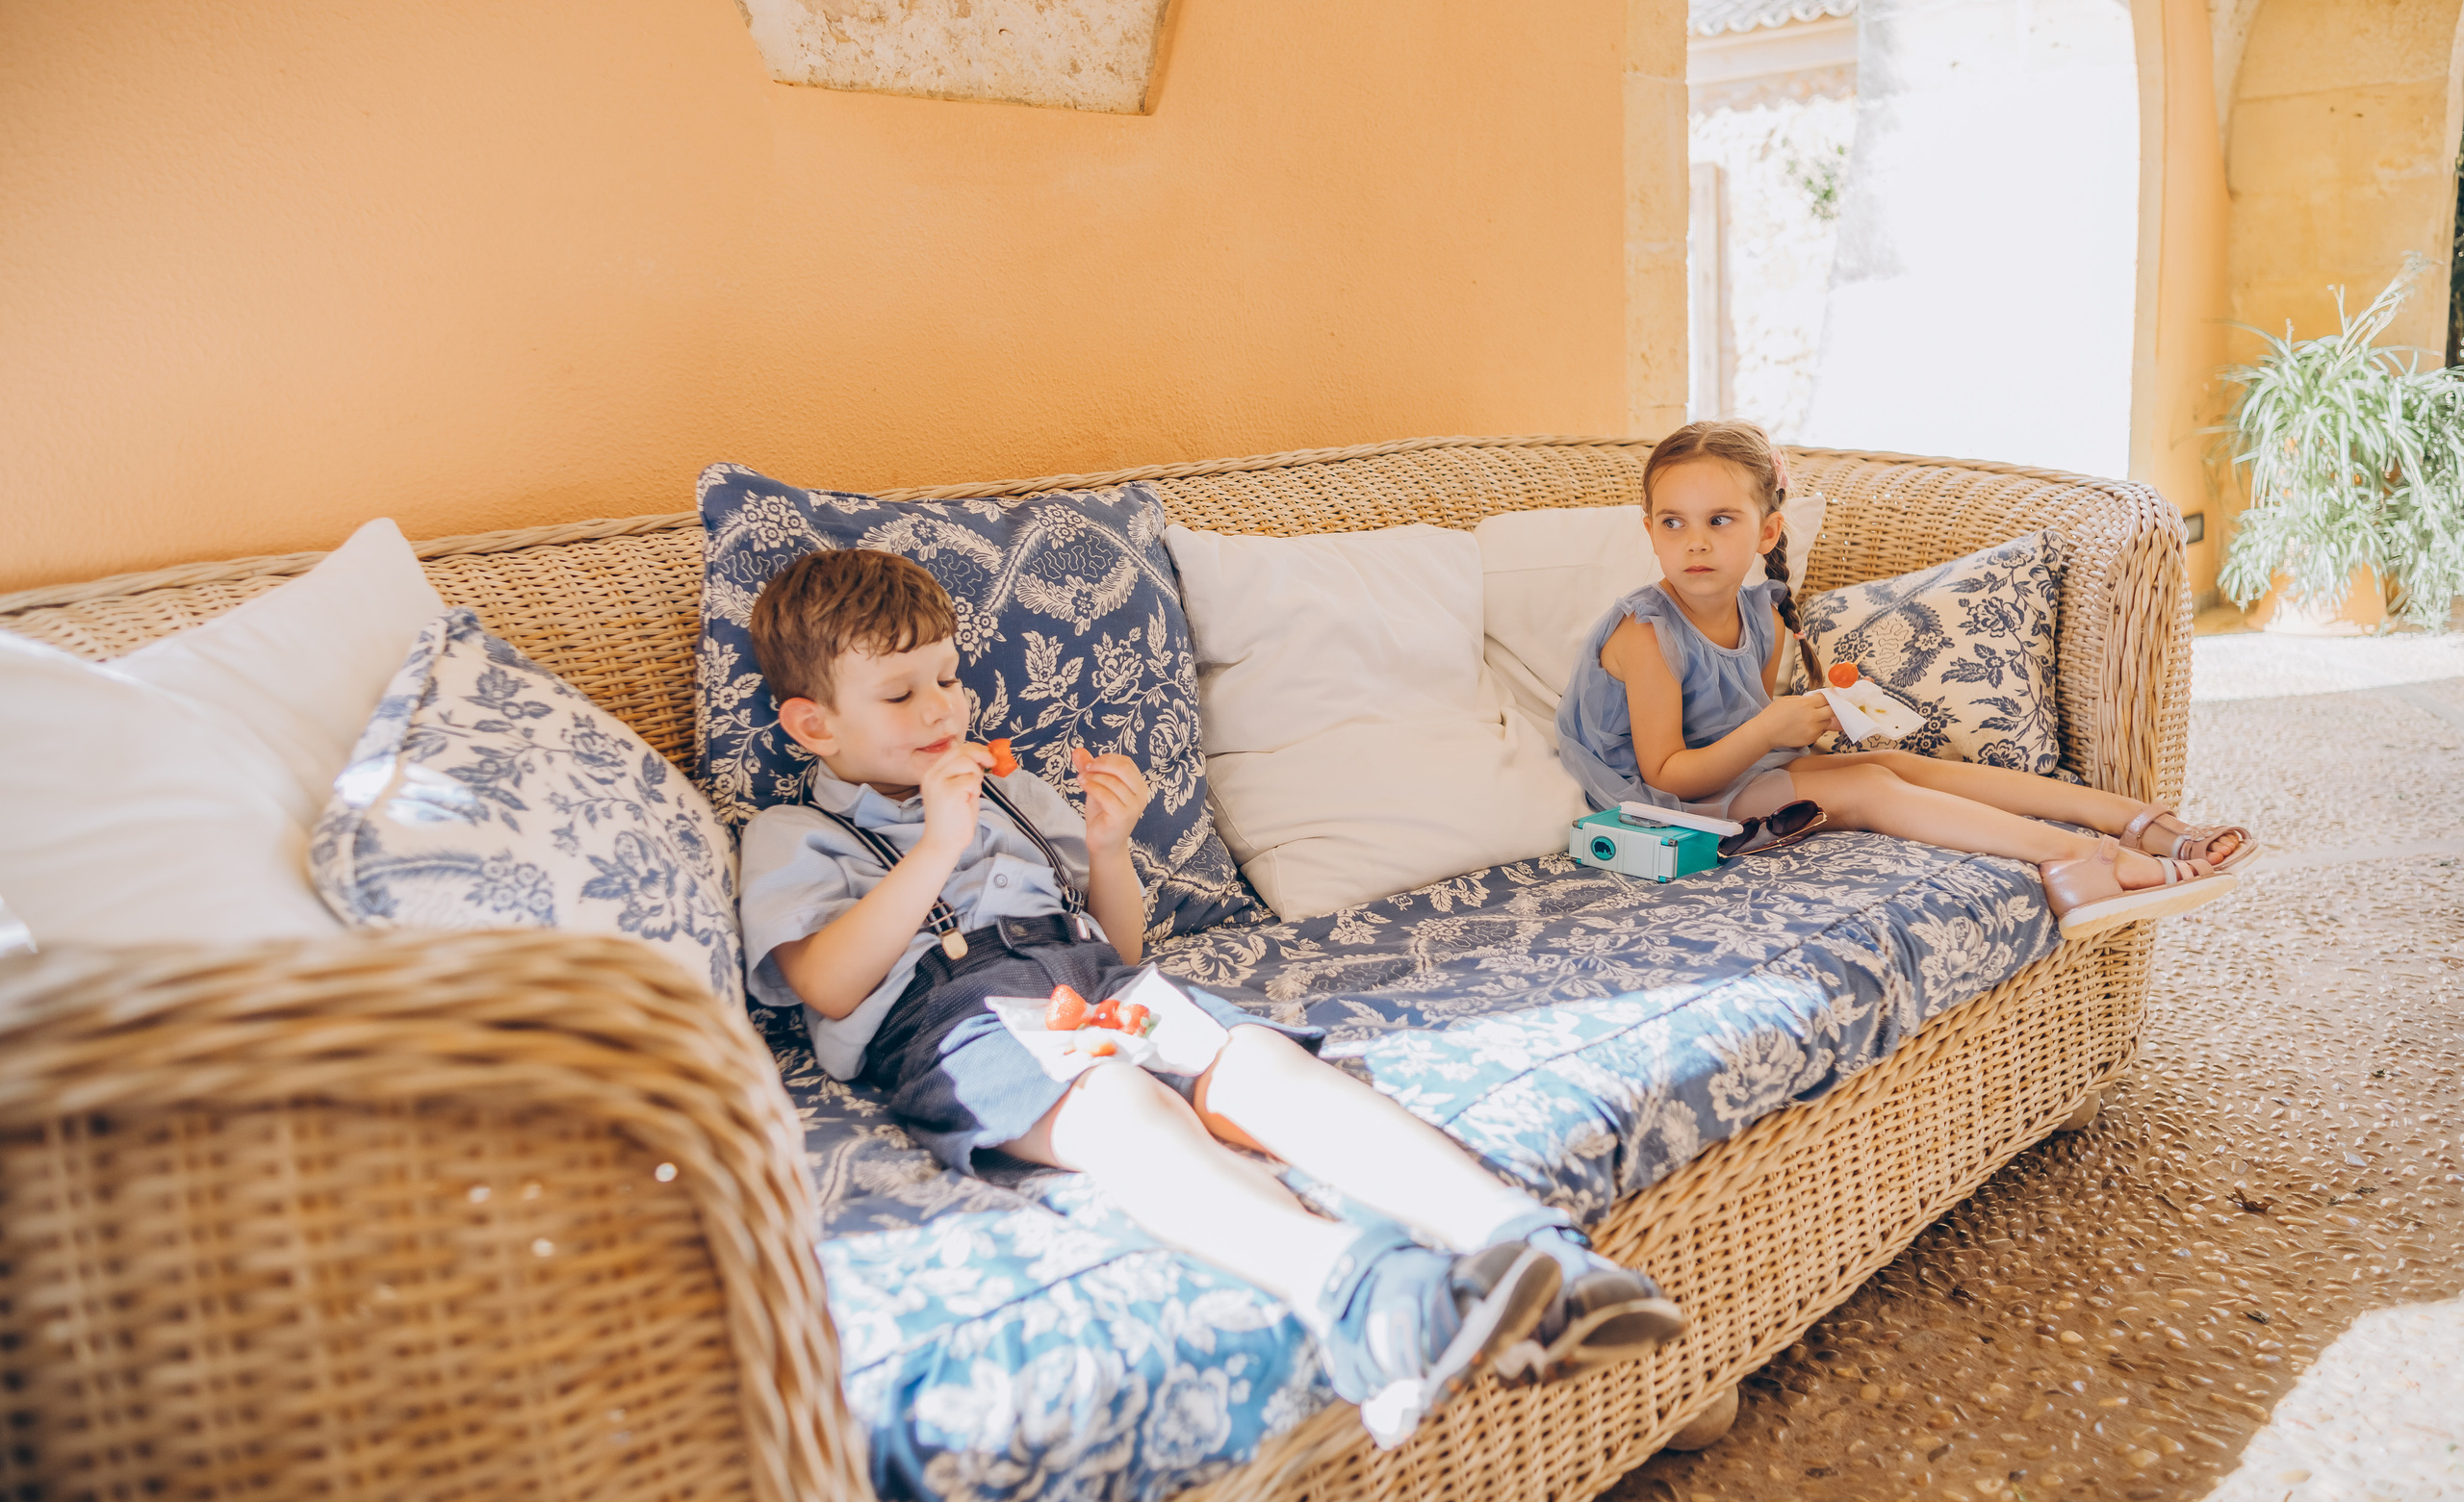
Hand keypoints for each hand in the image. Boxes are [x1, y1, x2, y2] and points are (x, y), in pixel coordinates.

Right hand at [916, 741, 989, 856]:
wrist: (942, 843)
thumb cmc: (954, 819)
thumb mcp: (958, 790)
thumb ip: (965, 774)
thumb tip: (982, 758)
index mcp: (932, 773)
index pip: (954, 750)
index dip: (974, 749)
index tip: (988, 756)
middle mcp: (932, 775)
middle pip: (961, 751)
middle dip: (981, 754)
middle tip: (992, 763)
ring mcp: (939, 782)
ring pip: (967, 763)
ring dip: (976, 775)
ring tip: (973, 791)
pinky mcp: (949, 792)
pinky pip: (971, 780)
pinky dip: (976, 789)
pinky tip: (969, 800)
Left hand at [1072, 746, 1149, 852]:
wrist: (1104, 844)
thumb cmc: (1103, 815)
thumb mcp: (1097, 787)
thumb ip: (1090, 769)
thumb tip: (1077, 750)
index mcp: (1138, 786)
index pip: (1126, 762)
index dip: (1107, 759)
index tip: (1090, 763)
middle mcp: (1140, 795)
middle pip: (1123, 768)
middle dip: (1101, 764)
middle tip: (1085, 768)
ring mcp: (1133, 807)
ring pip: (1112, 781)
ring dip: (1093, 777)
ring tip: (1081, 779)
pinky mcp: (1122, 816)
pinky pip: (1106, 795)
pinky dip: (1092, 787)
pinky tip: (1084, 786)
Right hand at [1759, 691, 1837, 748]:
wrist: (1765, 732)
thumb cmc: (1773, 715)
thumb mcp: (1788, 699)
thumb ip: (1805, 699)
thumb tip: (1817, 699)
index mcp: (1805, 704)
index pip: (1826, 698)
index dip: (1828, 697)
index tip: (1829, 697)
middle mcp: (1811, 716)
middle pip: (1832, 710)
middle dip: (1829, 708)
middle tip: (1824, 707)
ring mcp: (1812, 729)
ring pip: (1827, 722)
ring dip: (1823, 719)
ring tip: (1811, 718)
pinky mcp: (1811, 739)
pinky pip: (1821, 731)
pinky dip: (1817, 728)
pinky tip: (1805, 727)